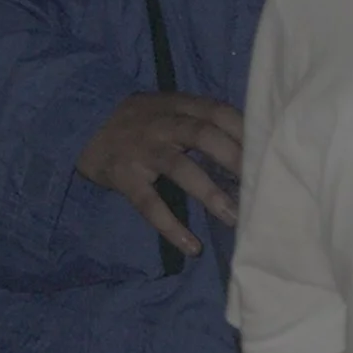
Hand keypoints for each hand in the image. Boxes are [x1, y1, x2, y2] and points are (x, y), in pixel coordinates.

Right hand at [76, 88, 246, 256]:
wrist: (82, 124)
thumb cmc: (137, 120)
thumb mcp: (167, 108)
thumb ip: (201, 119)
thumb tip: (250, 141)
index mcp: (177, 105)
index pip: (217, 111)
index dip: (244, 128)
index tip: (270, 149)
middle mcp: (162, 124)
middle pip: (203, 135)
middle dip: (235, 158)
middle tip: (262, 183)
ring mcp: (142, 150)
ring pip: (179, 168)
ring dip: (210, 193)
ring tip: (235, 217)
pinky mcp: (124, 177)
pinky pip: (149, 203)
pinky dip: (171, 226)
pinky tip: (192, 246)